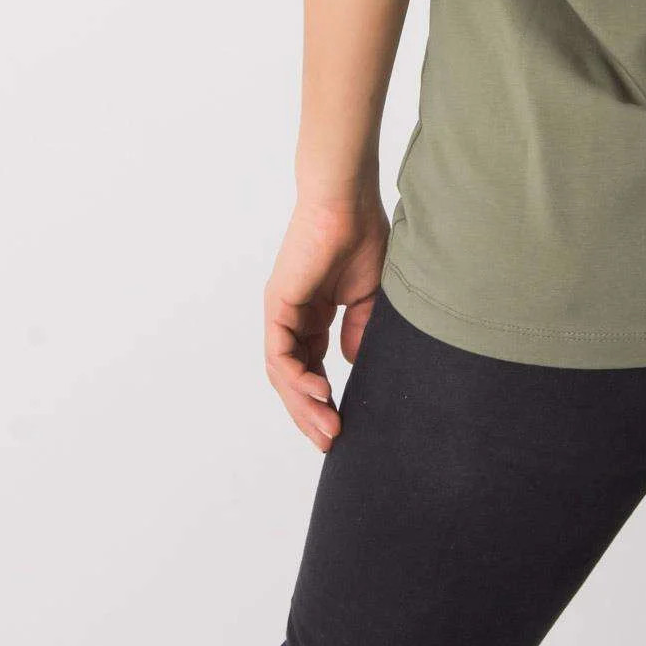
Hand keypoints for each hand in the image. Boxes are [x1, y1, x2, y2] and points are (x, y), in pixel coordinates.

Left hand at [264, 191, 390, 450]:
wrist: (348, 203)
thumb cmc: (362, 236)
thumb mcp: (367, 297)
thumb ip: (359, 331)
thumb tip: (353, 366)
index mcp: (313, 315)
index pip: (311, 369)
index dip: (324, 401)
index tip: (341, 428)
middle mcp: (293, 318)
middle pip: (294, 379)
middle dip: (311, 414)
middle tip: (331, 443)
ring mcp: (282, 313)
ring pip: (284, 374)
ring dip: (304, 405)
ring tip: (328, 428)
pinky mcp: (277, 305)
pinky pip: (280, 354)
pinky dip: (297, 378)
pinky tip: (320, 394)